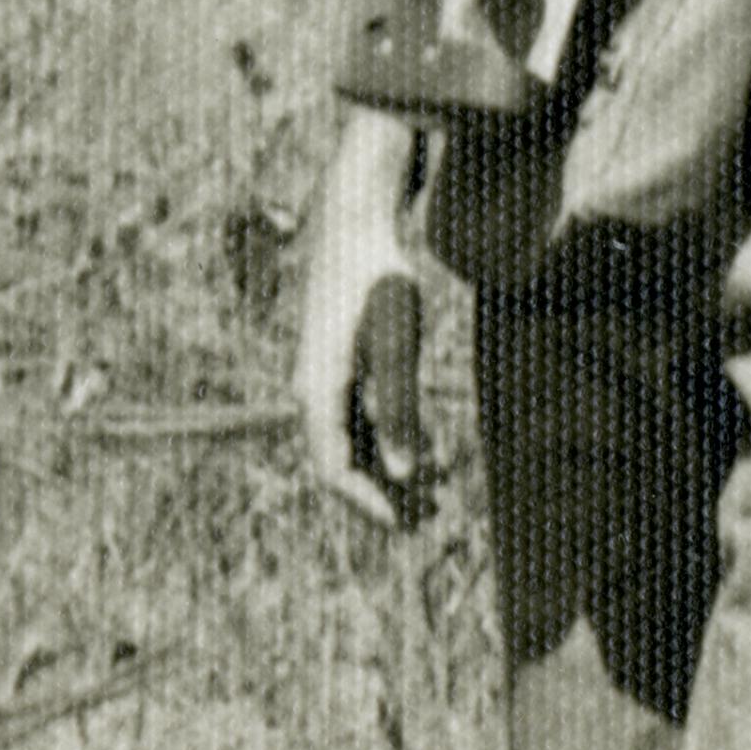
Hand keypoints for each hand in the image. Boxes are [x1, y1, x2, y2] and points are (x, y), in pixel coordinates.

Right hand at [297, 110, 434, 527]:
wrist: (357, 224)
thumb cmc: (379, 277)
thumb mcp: (396, 340)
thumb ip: (400, 406)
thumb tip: (404, 471)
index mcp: (317, 391)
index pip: (332, 468)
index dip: (366, 503)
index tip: (404, 526)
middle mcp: (313, 392)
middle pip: (341, 462)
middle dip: (384, 495)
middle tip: (430, 519)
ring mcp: (326, 379)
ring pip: (353, 444)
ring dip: (391, 472)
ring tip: (437, 495)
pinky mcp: (342, 366)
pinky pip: (361, 420)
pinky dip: (392, 441)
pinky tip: (431, 451)